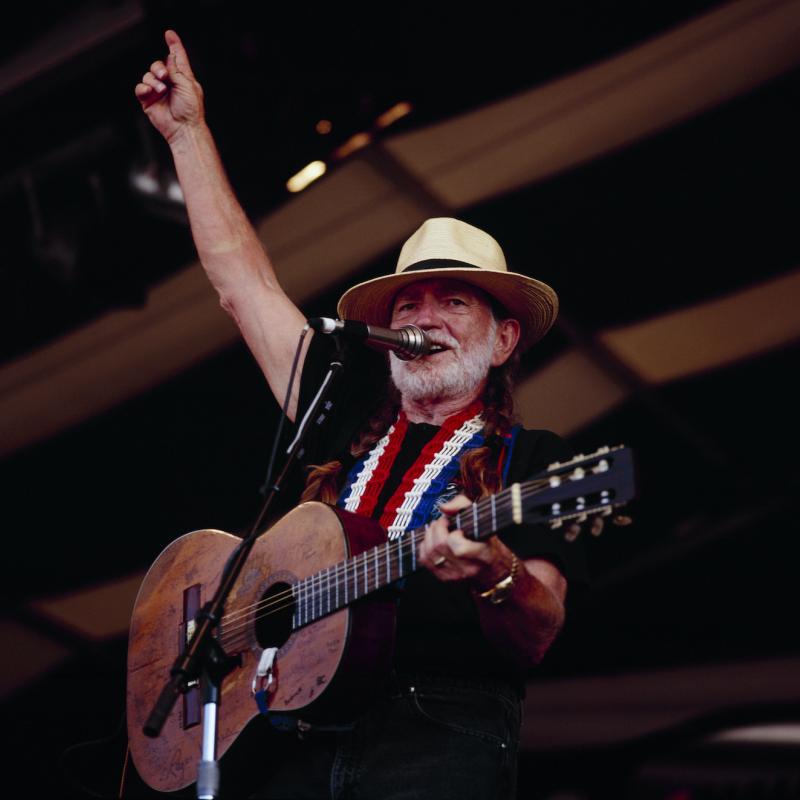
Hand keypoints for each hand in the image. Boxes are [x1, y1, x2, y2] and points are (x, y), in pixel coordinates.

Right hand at [134, 30, 204, 144]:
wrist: (184, 128)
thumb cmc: (191, 110)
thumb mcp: (187, 85)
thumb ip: (176, 70)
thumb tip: (169, 56)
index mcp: (182, 78)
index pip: (177, 58)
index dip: (174, 45)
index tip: (169, 34)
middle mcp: (169, 83)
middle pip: (157, 65)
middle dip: (158, 68)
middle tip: (164, 76)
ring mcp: (158, 92)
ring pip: (148, 75)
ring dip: (153, 80)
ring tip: (161, 90)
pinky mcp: (148, 101)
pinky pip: (140, 88)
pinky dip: (143, 87)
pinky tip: (150, 92)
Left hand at [418, 494, 515, 589]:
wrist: (493, 569)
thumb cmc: (488, 542)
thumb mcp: (483, 519)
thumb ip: (464, 505)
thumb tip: (444, 508)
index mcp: (483, 555)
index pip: (459, 549)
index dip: (453, 535)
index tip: (457, 527)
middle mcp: (468, 569)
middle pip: (440, 547)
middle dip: (437, 528)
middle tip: (443, 522)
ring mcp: (455, 576)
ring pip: (430, 553)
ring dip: (429, 535)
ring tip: (437, 529)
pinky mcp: (444, 578)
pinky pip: (425, 560)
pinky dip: (425, 546)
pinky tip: (433, 540)